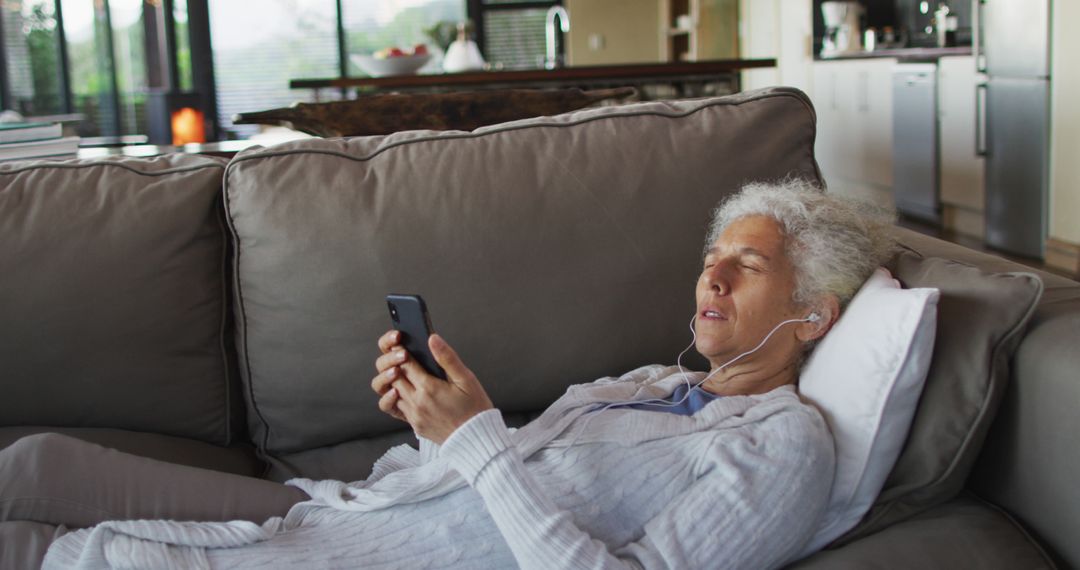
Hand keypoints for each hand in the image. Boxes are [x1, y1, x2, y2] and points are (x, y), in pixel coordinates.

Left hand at [371, 330, 493, 443]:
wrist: (477, 439)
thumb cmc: (475, 408)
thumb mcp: (466, 379)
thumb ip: (447, 358)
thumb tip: (432, 339)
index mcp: (429, 388)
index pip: (406, 364)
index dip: (401, 352)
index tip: (401, 344)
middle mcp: (417, 402)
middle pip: (395, 377)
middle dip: (395, 365)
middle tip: (401, 357)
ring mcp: (414, 416)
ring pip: (394, 393)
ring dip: (396, 382)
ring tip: (404, 373)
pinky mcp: (415, 425)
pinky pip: (399, 408)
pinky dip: (400, 397)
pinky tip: (410, 392)